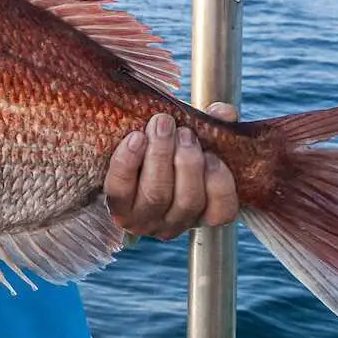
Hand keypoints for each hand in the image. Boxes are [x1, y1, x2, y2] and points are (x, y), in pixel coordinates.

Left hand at [104, 103, 238, 239]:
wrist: (113, 157)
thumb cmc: (163, 151)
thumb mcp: (190, 140)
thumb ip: (212, 127)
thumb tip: (224, 113)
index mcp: (200, 211)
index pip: (222, 213)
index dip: (220, 182)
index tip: (212, 153)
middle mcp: (174, 224)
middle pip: (188, 200)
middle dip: (188, 161)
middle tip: (183, 131)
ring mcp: (143, 220)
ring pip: (157, 194)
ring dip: (161, 155)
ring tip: (161, 125)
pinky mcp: (116, 208)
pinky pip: (121, 189)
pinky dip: (128, 161)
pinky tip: (135, 138)